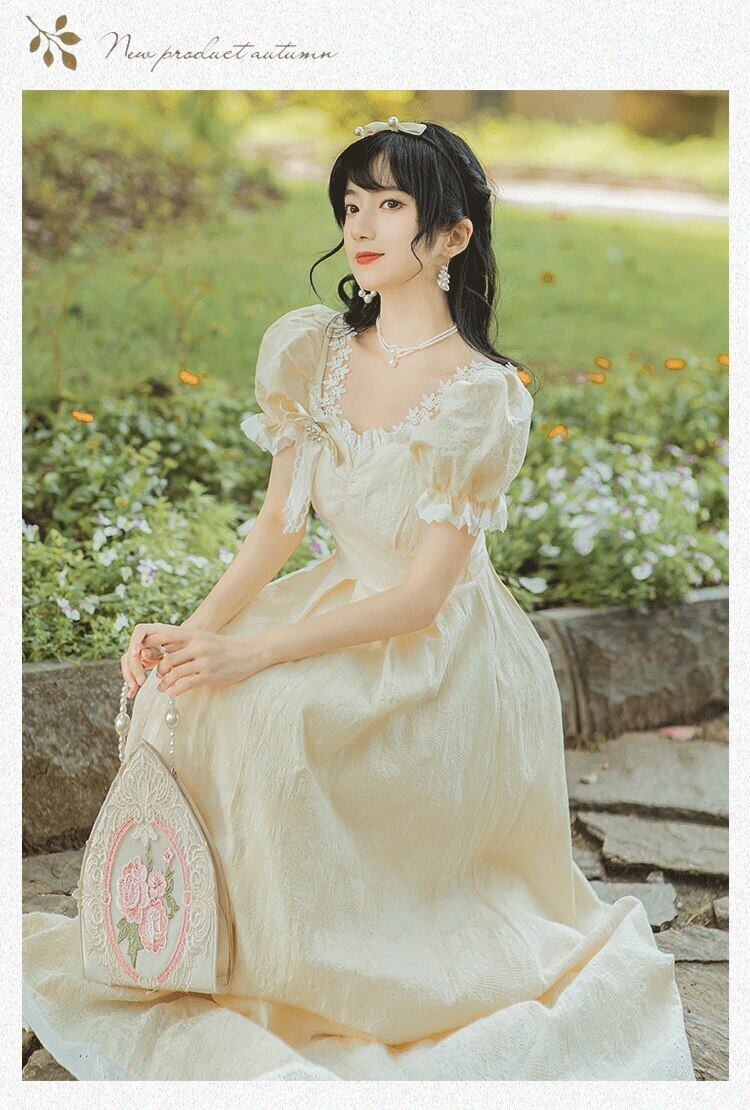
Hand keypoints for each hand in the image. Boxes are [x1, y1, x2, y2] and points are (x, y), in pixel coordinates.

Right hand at [120, 622, 182, 697]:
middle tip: (140, 682)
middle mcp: (146, 639)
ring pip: (128, 662)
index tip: (136, 654)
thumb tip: (143, 653)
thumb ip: (163, 649)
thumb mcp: (180, 649)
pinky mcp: (141, 661)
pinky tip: (131, 693)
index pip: (140, 631)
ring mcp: (141, 650)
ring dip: (130, 676)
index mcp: (156, 630)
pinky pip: (132, 670)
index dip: (136, 642)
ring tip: (134, 689)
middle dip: (133, 667)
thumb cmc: (188, 648)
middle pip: (131, 650)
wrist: (191, 652)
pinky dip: (131, 681)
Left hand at [141, 627, 273, 696]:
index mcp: (193, 635)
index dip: (150, 646)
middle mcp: (197, 646)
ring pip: (174, 674)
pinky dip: (175, 690)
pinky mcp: (209, 675)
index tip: (147, 656)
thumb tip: (164, 649)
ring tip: (161, 688)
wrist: (248, 653)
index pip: (164, 637)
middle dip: (157, 671)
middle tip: (155, 677)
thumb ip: (185, 642)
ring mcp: (203, 661)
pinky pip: (185, 684)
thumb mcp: (203, 638)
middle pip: (166, 659)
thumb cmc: (223, 647)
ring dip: (164, 683)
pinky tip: (173, 692)